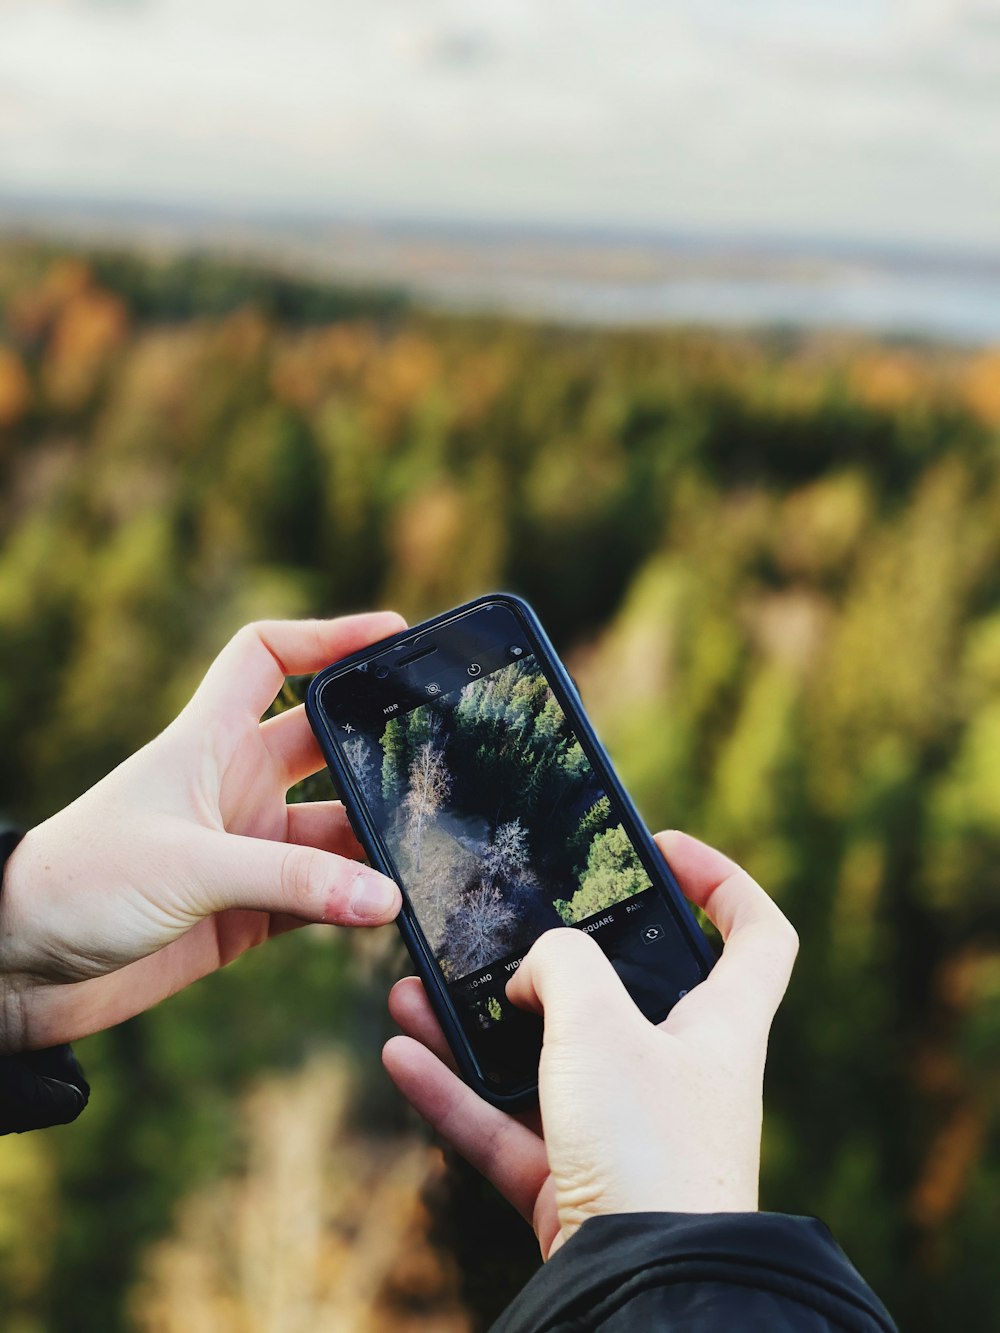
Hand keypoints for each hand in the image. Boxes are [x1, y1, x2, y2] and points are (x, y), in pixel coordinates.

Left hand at [0, 613, 404, 1052]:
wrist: (17, 969)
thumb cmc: (80, 886)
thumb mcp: (190, 868)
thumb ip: (292, 884)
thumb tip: (387, 897)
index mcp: (207, 743)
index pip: (269, 658)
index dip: (326, 636)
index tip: (391, 632)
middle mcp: (233, 787)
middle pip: (323, 745)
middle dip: (377, 747)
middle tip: (444, 751)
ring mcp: (243, 850)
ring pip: (331, 831)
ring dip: (372, 845)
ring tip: (428, 855)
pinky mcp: (245, 910)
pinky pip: (320, 897)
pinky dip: (354, 904)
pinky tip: (390, 914)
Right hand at [382, 831, 797, 1258]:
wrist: (641, 1292)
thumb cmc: (650, 1148)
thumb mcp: (601, 1023)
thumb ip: (564, 964)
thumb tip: (536, 968)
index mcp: (721, 1025)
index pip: (757, 933)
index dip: (722, 880)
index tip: (664, 849)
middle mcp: (679, 1074)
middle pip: (627, 992)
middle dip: (559, 958)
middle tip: (511, 926)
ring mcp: (627, 1131)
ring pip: (547, 1060)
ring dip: (481, 1026)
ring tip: (419, 988)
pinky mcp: (578, 1184)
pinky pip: (509, 1126)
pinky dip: (458, 1093)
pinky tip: (403, 1055)